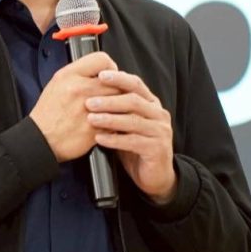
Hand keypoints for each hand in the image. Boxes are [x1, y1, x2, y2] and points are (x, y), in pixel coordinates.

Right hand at [29, 51, 120, 162]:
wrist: (40, 140)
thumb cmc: (48, 114)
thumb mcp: (57, 83)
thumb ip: (78, 74)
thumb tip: (102, 71)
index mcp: (69, 76)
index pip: (102, 59)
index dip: (109, 67)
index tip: (108, 76)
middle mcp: (79, 90)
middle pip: (115, 81)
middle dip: (116, 89)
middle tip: (111, 96)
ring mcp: (89, 109)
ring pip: (119, 101)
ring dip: (118, 106)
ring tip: (111, 110)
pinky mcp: (96, 128)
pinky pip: (116, 121)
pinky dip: (114, 123)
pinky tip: (104, 124)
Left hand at [85, 69, 175, 202]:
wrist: (154, 175)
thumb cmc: (135, 147)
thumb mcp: (125, 124)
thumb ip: (115, 110)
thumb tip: (91, 93)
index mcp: (151, 104)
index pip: (136, 84)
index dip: (119, 79)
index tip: (100, 75)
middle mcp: (159, 115)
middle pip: (134, 101)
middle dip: (110, 100)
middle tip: (89, 102)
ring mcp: (160, 132)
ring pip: (133, 121)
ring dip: (110, 119)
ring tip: (91, 119)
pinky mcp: (157, 149)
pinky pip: (134, 142)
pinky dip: (115, 139)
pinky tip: (99, 139)